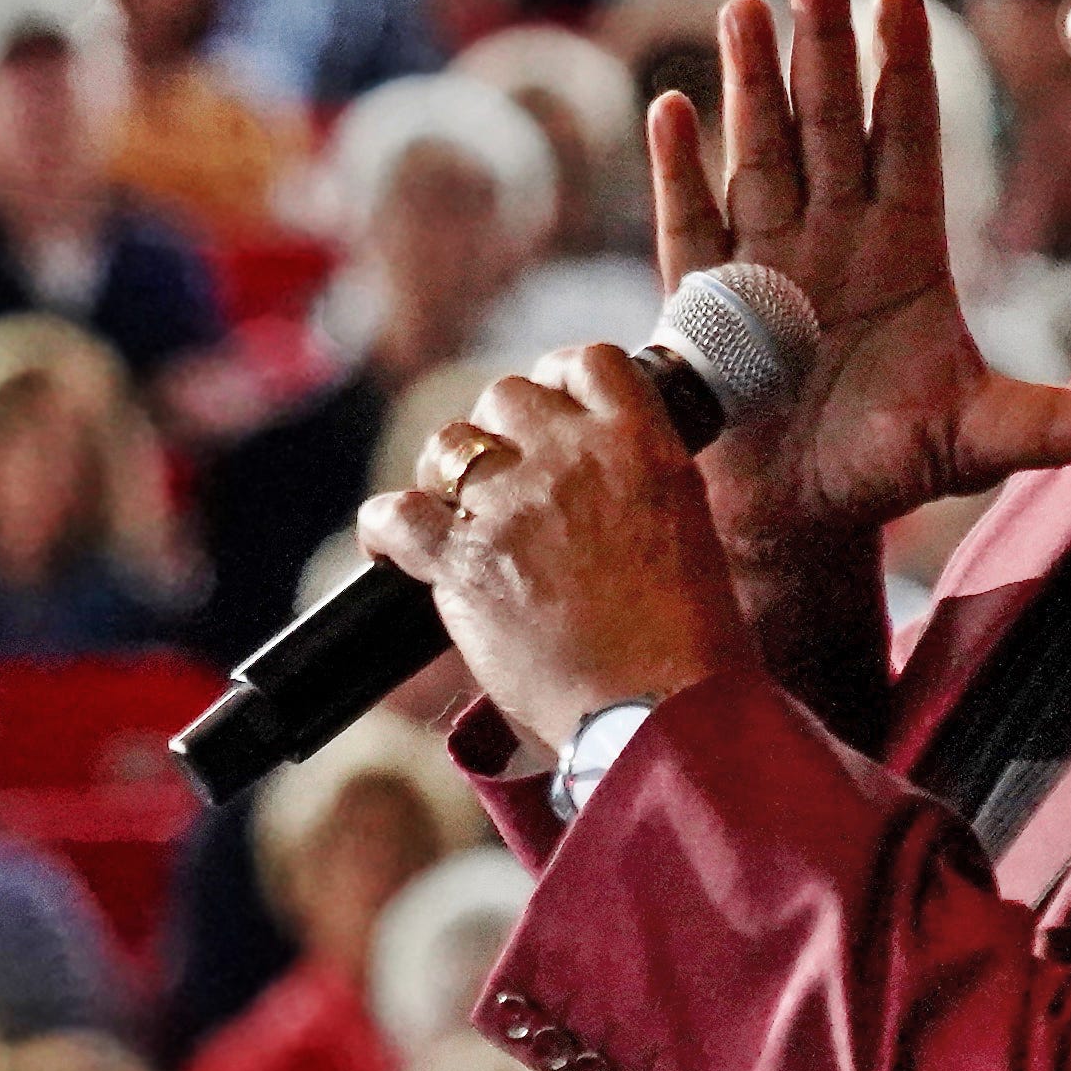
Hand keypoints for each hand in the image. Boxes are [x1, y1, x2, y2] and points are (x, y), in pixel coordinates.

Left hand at [353, 342, 749, 759]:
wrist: (660, 709)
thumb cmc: (686, 644)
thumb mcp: (685, 530)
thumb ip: (638, 485)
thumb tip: (595, 485)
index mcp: (641, 444)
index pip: (586, 361)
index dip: (557, 380)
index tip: (549, 413)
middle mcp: (573, 457)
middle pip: (505, 395)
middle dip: (498, 434)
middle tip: (500, 483)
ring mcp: (513, 505)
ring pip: (449, 442)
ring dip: (445, 474)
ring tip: (452, 516)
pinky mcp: (463, 561)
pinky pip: (397, 513)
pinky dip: (384, 527)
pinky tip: (391, 549)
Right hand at [652, 0, 1070, 567]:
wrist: (803, 519)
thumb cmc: (892, 467)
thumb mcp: (985, 439)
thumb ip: (1064, 422)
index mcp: (905, 248)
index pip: (908, 140)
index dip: (905, 68)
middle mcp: (834, 236)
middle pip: (829, 120)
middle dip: (823, 39)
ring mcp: (767, 261)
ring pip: (759, 151)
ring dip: (750, 81)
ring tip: (747, 6)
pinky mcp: (707, 304)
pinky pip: (691, 224)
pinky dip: (681, 169)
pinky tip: (672, 108)